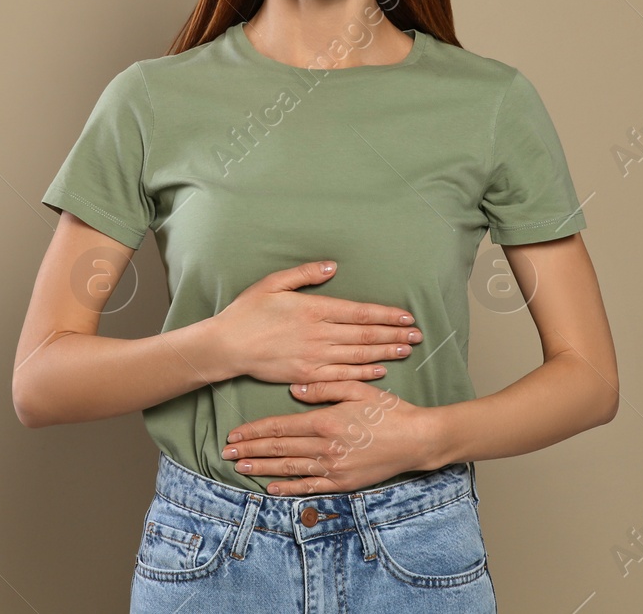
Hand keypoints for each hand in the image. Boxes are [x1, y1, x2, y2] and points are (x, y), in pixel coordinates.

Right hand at [212, 261, 423, 385]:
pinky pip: (342, 375)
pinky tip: (380, 370)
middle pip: (365, 334)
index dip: (386, 315)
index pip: (360, 312)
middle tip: (417, 335)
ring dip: (385, 352)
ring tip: (406, 350)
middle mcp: (319, 334)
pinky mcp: (307, 375)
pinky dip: (364, 372)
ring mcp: (314, 357)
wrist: (226, 346)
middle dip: (394, 335)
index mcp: (314, 309)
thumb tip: (334, 266)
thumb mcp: (273, 283)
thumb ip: (306, 274)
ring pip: (358, 355)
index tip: (406, 317)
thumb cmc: (247, 312)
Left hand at [220, 381, 438, 494]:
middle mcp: (326, 447)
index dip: (254, 432)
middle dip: (250, 450)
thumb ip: (324, 388)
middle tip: (226, 452)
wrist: (417, 439)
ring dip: (262, 469)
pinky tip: (271, 488)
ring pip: (290, 469)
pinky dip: (289, 487)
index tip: (235, 434)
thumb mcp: (357, 388)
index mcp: (325, 421)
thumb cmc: (389, 410)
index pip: (280, 428)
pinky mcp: (344, 483)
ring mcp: (334, 468)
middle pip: (279, 450)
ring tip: (241, 467)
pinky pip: (310, 486)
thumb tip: (293, 391)